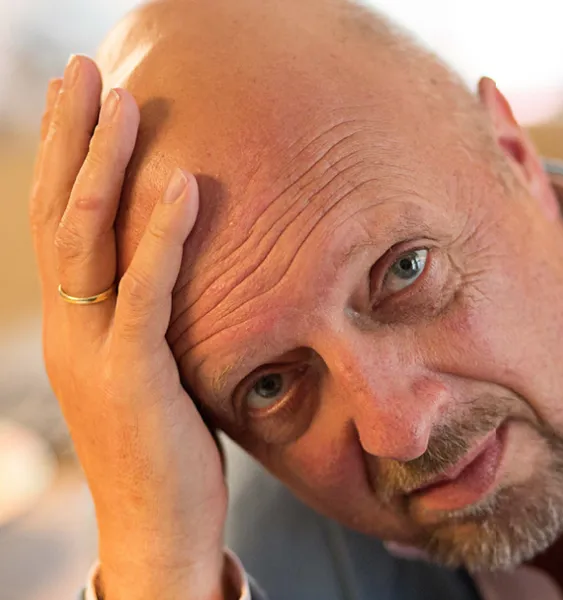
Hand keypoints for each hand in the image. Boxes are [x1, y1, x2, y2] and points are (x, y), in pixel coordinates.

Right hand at [29, 56, 228, 599]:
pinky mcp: (134, 374)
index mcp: (73, 323)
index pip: (59, 222)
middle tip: (82, 70)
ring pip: (89, 239)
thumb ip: (147, 317)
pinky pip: (143, 291)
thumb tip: (175, 273)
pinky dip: (161, 236)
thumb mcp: (146, 367)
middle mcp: (69, 327)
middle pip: (61, 212)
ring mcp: (94, 350)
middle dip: (70, 137)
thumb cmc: (160, 444)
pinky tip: (182, 186)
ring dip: (105, 166)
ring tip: (124, 101)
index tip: (75, 99)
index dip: (63, 157)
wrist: (153, 524)